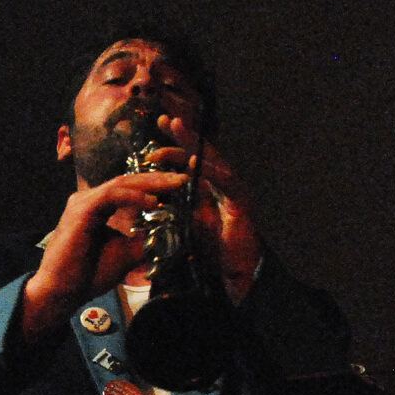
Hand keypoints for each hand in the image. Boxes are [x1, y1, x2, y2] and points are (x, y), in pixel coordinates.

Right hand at [20, 160, 189, 338]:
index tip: (180, 187)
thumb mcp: (126, 255)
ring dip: (150, 183)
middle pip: (127, 180)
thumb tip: (169, 232)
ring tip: (174, 185)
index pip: (129, 188)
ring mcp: (82, 203)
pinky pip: (111, 195)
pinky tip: (152, 201)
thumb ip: (144, 240)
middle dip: (158, 178)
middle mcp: (88, 200)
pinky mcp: (81, 211)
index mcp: (96, 207)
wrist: (61, 292)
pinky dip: (134, 197)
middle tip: (183, 178)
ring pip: (121, 183)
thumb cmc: (88, 275)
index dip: (155, 185)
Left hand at [154, 114, 261, 302]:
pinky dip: (209, 170)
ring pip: (212, 160)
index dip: (174, 144)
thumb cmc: (211, 253)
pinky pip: (224, 182)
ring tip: (175, 126)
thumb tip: (152, 197)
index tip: (156, 129)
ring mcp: (234, 191)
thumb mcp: (185, 224)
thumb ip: (174, 208)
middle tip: (164, 118)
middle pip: (202, 151)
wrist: (234, 276)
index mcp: (208, 188)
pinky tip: (195, 160)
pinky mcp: (242, 204)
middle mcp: (222, 185)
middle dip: (183, 133)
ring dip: (193, 142)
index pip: (191, 159)